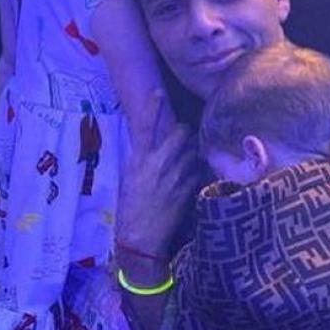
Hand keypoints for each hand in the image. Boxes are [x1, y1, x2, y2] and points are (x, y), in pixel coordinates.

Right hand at [116, 91, 199, 270]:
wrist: (140, 238)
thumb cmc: (130, 208)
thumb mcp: (130, 178)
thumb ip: (145, 158)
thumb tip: (158, 143)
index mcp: (138, 160)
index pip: (145, 126)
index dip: (153, 107)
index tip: (159, 91)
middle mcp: (157, 163)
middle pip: (180, 132)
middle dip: (184, 132)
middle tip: (182, 139)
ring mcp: (175, 176)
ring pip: (192, 150)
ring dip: (192, 152)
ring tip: (184, 164)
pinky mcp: (188, 189)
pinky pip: (198, 170)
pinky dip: (197, 171)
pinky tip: (190, 180)